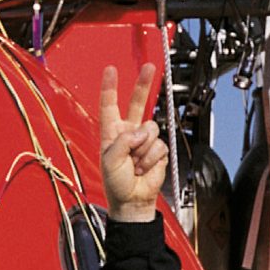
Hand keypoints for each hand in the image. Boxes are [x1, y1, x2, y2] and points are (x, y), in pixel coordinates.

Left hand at [98, 62, 168, 222]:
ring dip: (143, 148)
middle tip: (150, 68)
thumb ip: (122, 142)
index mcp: (112, 133)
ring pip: (151, 128)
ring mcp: (144, 140)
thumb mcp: (110, 160)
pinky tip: (145, 168)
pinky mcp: (158, 149)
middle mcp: (128, 132)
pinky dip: (152, 158)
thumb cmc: (116, 184)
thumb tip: (140, 132)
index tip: (111, 70)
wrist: (133, 201)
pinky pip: (159, 144)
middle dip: (143, 85)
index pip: (110, 106)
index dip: (110, 88)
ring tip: (136, 163)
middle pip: (137, 103)